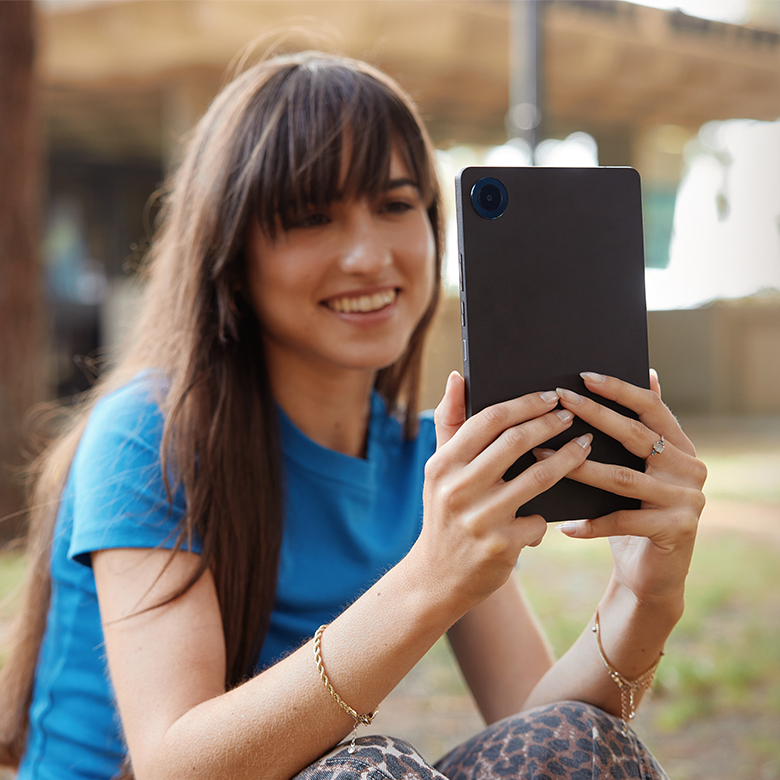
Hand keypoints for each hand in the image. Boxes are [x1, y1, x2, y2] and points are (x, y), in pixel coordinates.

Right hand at [414, 372, 591, 609]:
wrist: (437, 578)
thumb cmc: (444, 514)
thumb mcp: (438, 471)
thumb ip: (449, 424)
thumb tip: (457, 377)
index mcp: (443, 464)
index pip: (489, 419)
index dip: (525, 403)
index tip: (551, 396)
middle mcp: (458, 488)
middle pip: (516, 441)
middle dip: (551, 423)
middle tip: (572, 416)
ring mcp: (480, 518)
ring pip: (538, 477)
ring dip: (568, 458)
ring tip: (585, 446)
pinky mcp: (501, 546)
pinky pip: (539, 520)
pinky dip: (548, 514)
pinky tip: (560, 508)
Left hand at [543, 371, 706, 606]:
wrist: (652, 576)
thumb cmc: (635, 514)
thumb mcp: (638, 470)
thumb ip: (641, 431)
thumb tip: (647, 374)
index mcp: (681, 447)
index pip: (651, 407)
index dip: (619, 389)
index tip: (584, 376)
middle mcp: (691, 468)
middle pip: (636, 435)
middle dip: (594, 415)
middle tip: (560, 401)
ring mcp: (687, 499)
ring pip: (622, 477)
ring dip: (577, 468)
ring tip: (540, 457)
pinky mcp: (677, 529)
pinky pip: (623, 520)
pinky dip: (591, 523)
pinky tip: (565, 526)